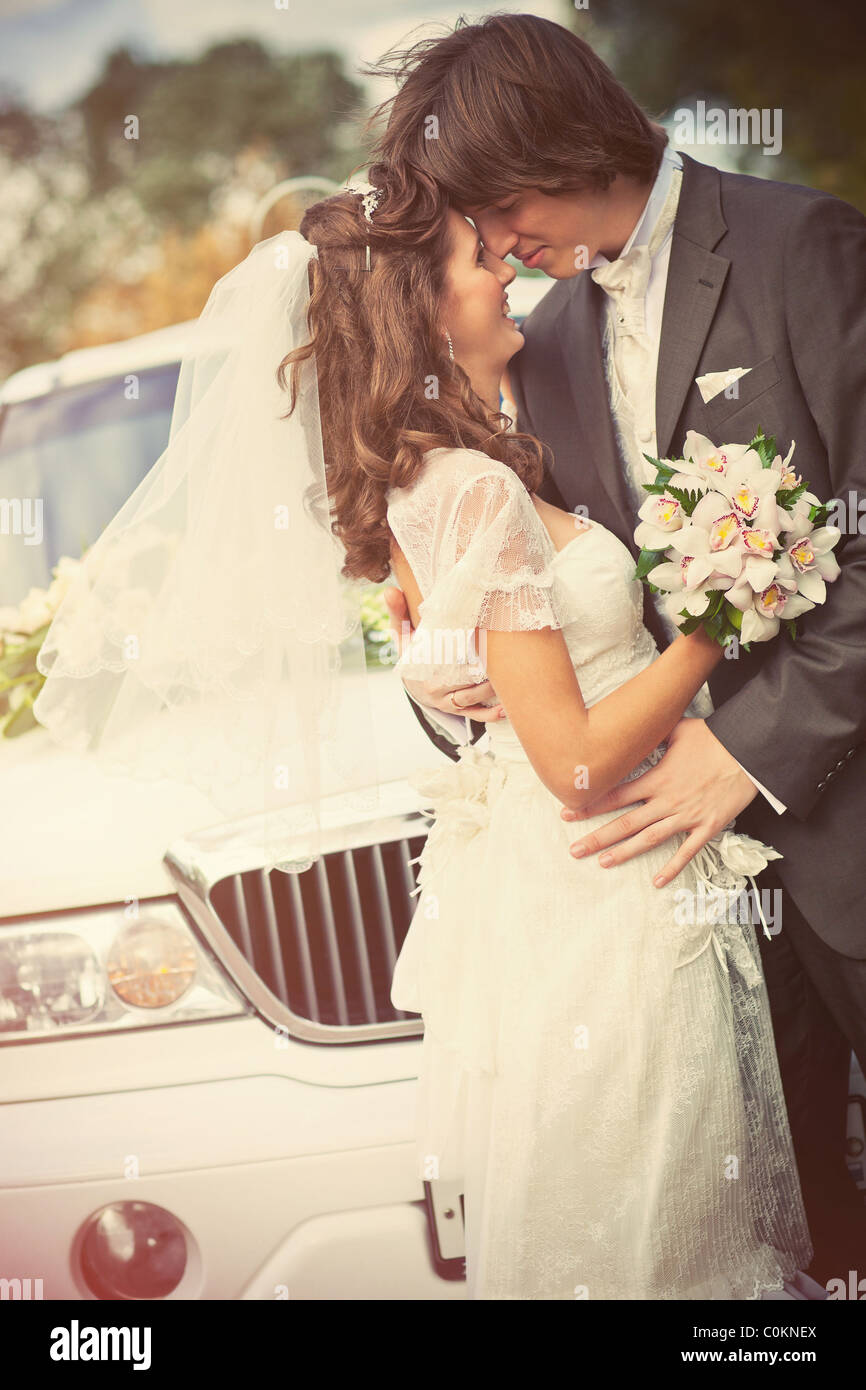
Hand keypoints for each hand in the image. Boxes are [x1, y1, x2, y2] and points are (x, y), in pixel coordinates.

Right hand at [382, 586, 504, 721]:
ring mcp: (446, 700)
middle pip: (461, 680)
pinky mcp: (456, 709)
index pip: (443, 660)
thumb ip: (398, 612)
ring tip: (507, 678)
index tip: (479, 642)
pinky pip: (474, 714)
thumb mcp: (402, 634)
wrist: (412, 680)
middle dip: (483, 673)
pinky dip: (489, 714)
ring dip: (490, 691)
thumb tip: (389, 590)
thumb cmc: (412, 652)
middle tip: (503, 660)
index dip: (461, 652)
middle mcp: (434, 688)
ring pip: (470, 697)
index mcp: (422, 668)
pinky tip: (504, 708)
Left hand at [560, 717, 758, 886]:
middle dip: (597, 837)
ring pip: (649, 839)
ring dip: (625, 853)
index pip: (616, 795)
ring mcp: (687, 816)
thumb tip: (633, 726)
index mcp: (657, 778)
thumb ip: (652, 734)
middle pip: (626, 823)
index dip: (590, 805)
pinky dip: (672, 868)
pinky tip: (657, 882)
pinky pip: (687, 851)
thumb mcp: (678, 728)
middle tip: (574, 850)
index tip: (567, 812)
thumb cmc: (715, 738)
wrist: (749, 752)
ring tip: (602, 863)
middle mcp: (667, 800)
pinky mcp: (707, 826)